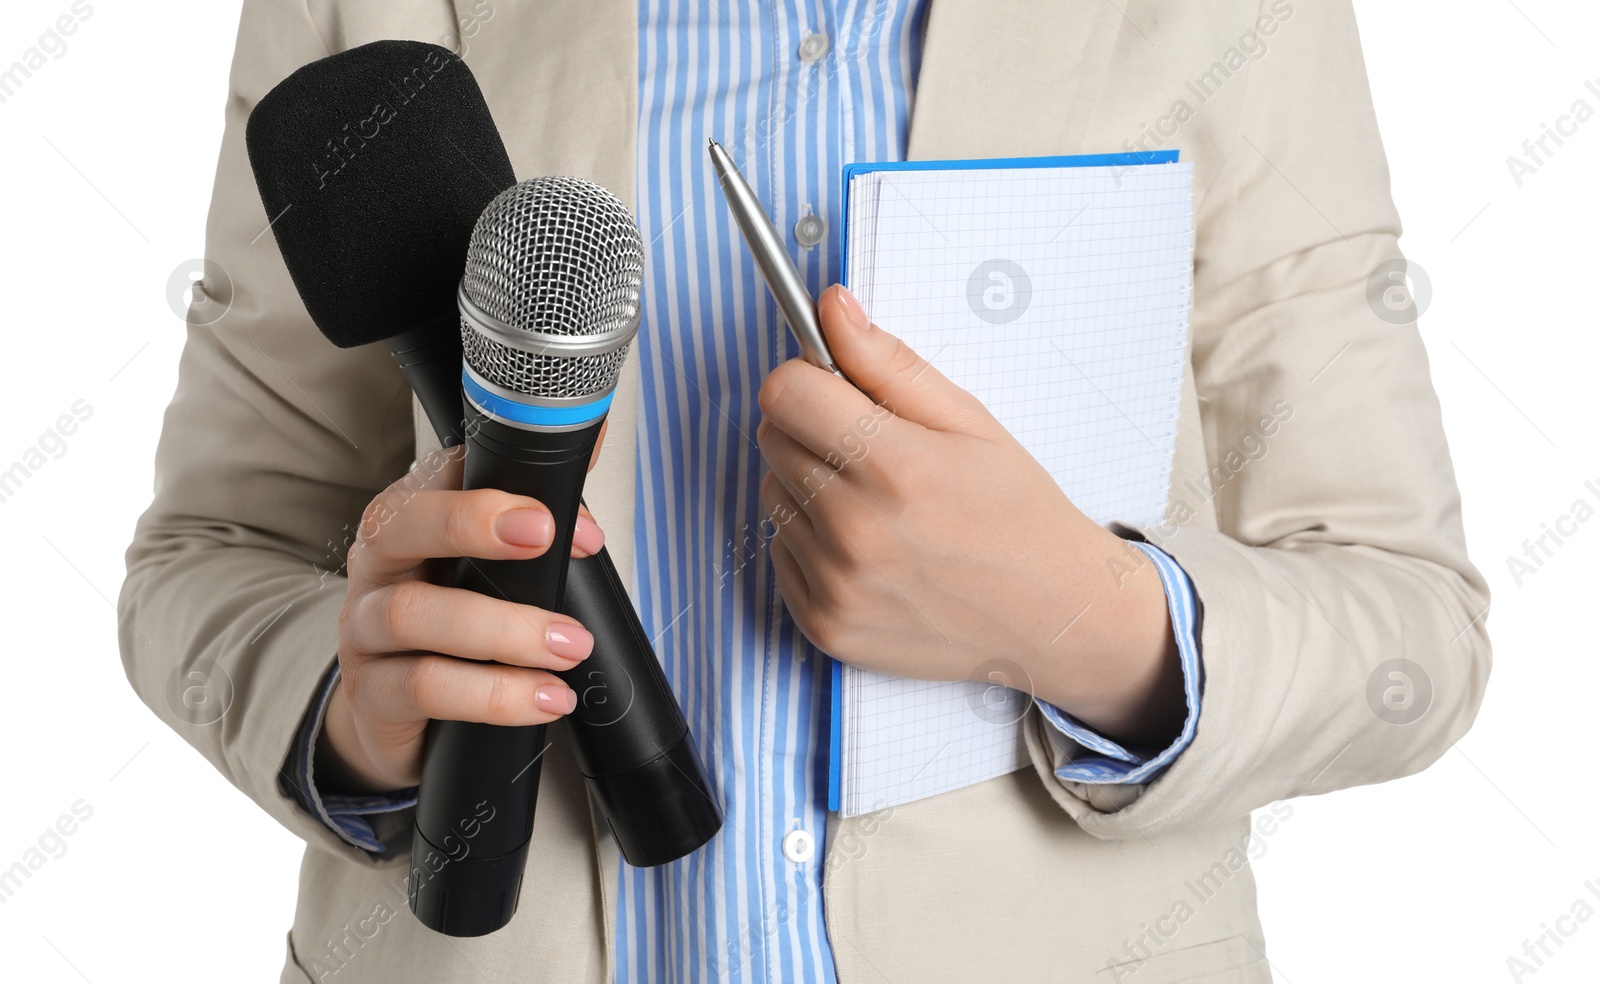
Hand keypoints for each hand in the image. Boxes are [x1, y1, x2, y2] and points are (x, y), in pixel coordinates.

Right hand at [318, 440, 608, 793]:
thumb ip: (535, 526)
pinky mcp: (372, 694)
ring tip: (569, 646)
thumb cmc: (452, 629)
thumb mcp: (490, 572)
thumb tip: (590, 478)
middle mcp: (378, 565)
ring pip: (414, 614)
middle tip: (547, 539)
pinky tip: (544, 699)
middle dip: (472, 523)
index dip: (504, 486)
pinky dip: (494, 695)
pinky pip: (425, 688)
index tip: (570, 519)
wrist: (398, 719)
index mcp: (410, 519)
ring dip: (505, 629)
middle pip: (404, 524)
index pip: (442, 475)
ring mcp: (364, 630)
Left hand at [756, 286, 1184, 747]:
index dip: (808, 380)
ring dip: (809, 488)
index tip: (836, 391)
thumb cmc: (1016, 513)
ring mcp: (835, 585)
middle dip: (810, 430)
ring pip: (772, 496)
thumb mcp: (969, 422)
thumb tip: (830, 306)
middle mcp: (856, 531)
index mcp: (896, 467)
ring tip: (877, 505)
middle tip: (871, 451)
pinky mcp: (823, 625)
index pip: (784, 393)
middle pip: (771, 440)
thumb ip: (888, 362)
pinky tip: (871, 549)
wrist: (1051, 615)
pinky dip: (811, 544)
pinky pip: (779, 554)